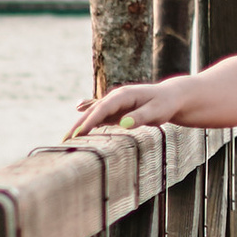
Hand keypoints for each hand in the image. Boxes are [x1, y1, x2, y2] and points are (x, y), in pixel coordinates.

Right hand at [68, 79, 186, 137]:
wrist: (170, 97)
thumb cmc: (165, 104)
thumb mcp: (157, 111)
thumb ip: (140, 116)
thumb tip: (124, 123)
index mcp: (123, 95)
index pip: (103, 107)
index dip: (91, 119)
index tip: (80, 132)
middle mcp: (115, 98)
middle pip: (93, 111)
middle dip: (78, 124)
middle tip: (65, 140)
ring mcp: (114, 105)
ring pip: (92, 115)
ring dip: (79, 127)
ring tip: (65, 141)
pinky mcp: (115, 112)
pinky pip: (98, 119)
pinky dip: (87, 126)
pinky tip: (76, 134)